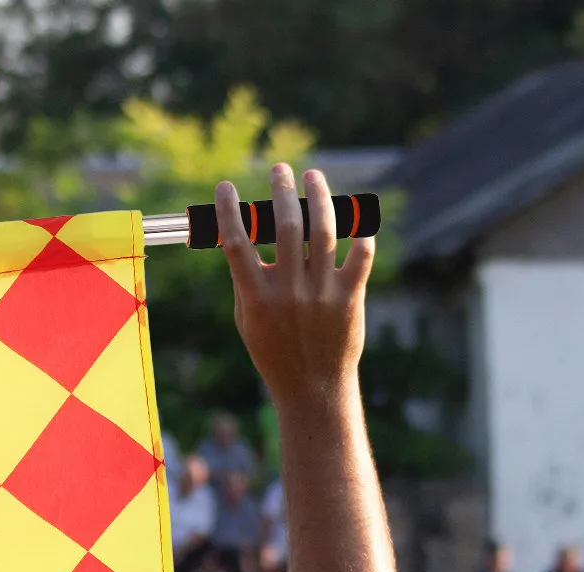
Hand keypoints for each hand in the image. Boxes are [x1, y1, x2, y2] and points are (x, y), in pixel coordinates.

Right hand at [215, 165, 372, 414]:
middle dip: (281, 191)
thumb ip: (246, 278)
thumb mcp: (249, 319)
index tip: (224, 187)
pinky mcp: (350, 298)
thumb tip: (243, 232)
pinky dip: (359, 229)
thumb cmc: (275, 351)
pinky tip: (351, 212)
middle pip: (285, 227)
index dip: (227, 211)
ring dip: (318, 197)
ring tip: (313, 178)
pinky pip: (360, 253)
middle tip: (280, 170)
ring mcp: (322, 295)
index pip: (237, 244)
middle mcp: (290, 294)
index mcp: (257, 299)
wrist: (312, 389)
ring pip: (323, 231)